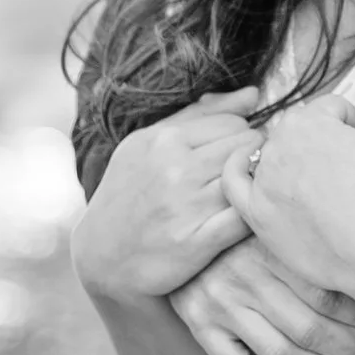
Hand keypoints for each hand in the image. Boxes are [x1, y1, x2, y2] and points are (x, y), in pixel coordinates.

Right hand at [73, 90, 259, 306]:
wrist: (101, 260)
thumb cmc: (128, 195)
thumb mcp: (147, 145)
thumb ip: (199, 115)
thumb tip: (253, 94)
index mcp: (162, 141)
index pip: (234, 121)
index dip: (241, 135)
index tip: (234, 152)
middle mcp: (174, 170)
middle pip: (246, 145)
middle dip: (251, 156)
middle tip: (242, 174)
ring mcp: (186, 207)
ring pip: (249, 176)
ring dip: (253, 184)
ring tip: (243, 193)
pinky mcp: (196, 243)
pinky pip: (245, 217)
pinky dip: (252, 214)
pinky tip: (242, 216)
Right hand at [171, 243, 354, 354]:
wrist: (186, 230)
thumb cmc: (250, 230)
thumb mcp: (282, 225)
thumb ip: (315, 245)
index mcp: (272, 246)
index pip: (331, 294)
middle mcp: (246, 275)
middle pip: (312, 329)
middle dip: (352, 347)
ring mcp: (221, 304)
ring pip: (283, 354)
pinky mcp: (202, 327)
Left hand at [221, 84, 354, 324]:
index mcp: (310, 123)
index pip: (332, 110)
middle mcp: (279, 146)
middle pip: (303, 130)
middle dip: (326, 141)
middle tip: (353, 171)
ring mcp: (264, 182)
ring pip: (276, 153)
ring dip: (296, 158)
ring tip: (326, 186)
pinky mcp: (257, 214)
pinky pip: (235, 181)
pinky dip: (238, 167)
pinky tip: (248, 162)